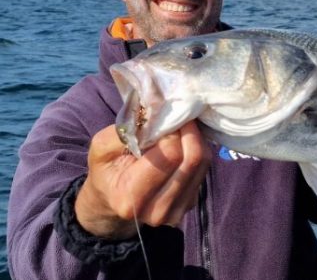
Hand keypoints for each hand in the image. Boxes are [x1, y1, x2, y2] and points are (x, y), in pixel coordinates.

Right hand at [75, 121, 211, 238]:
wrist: (111, 201)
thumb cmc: (106, 170)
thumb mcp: (101, 148)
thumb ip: (124, 133)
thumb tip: (156, 116)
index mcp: (131, 197)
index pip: (170, 155)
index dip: (172, 130)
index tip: (166, 116)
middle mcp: (157, 210)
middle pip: (192, 158)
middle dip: (188, 131)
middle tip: (178, 117)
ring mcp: (176, 211)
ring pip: (203, 163)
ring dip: (195, 139)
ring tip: (179, 129)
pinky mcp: (190, 204)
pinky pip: (204, 169)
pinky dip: (197, 151)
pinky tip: (182, 145)